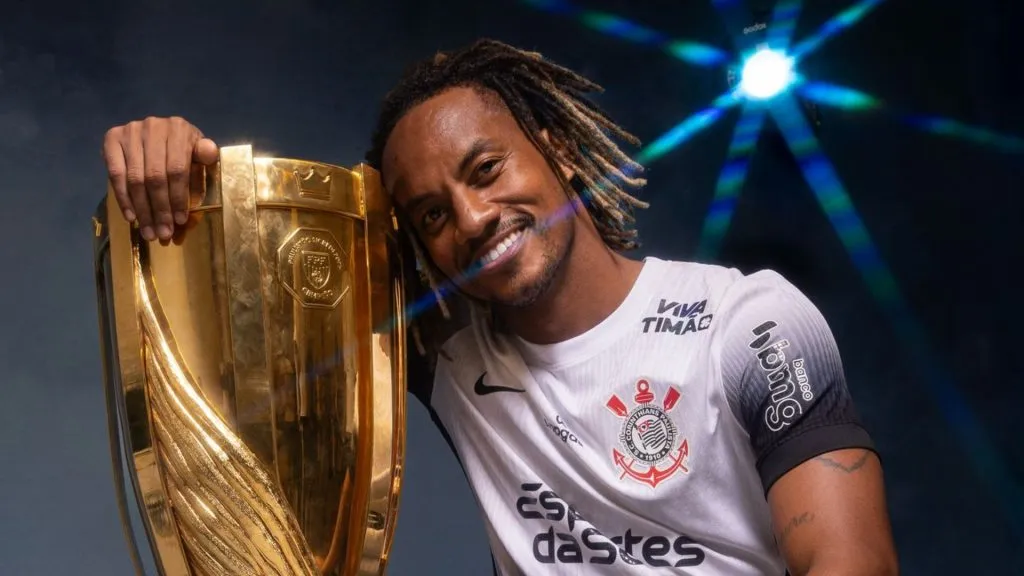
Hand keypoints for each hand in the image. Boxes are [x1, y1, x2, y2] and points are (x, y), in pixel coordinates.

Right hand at [102, 116, 218, 240]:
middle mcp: (152, 126)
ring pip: (135, 179)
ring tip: (149, 232)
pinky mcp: (111, 138)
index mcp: (178, 128)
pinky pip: (115, 175)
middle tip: (162, 233)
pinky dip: (123, 198)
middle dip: (159, 209)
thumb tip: (208, 152)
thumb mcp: (199, 150)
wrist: (160, 132)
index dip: (178, 197)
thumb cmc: (184, 147)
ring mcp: (130, 132)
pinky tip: (131, 216)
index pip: (177, 170)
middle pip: (154, 177)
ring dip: (142, 210)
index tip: (179, 221)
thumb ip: (205, 155)